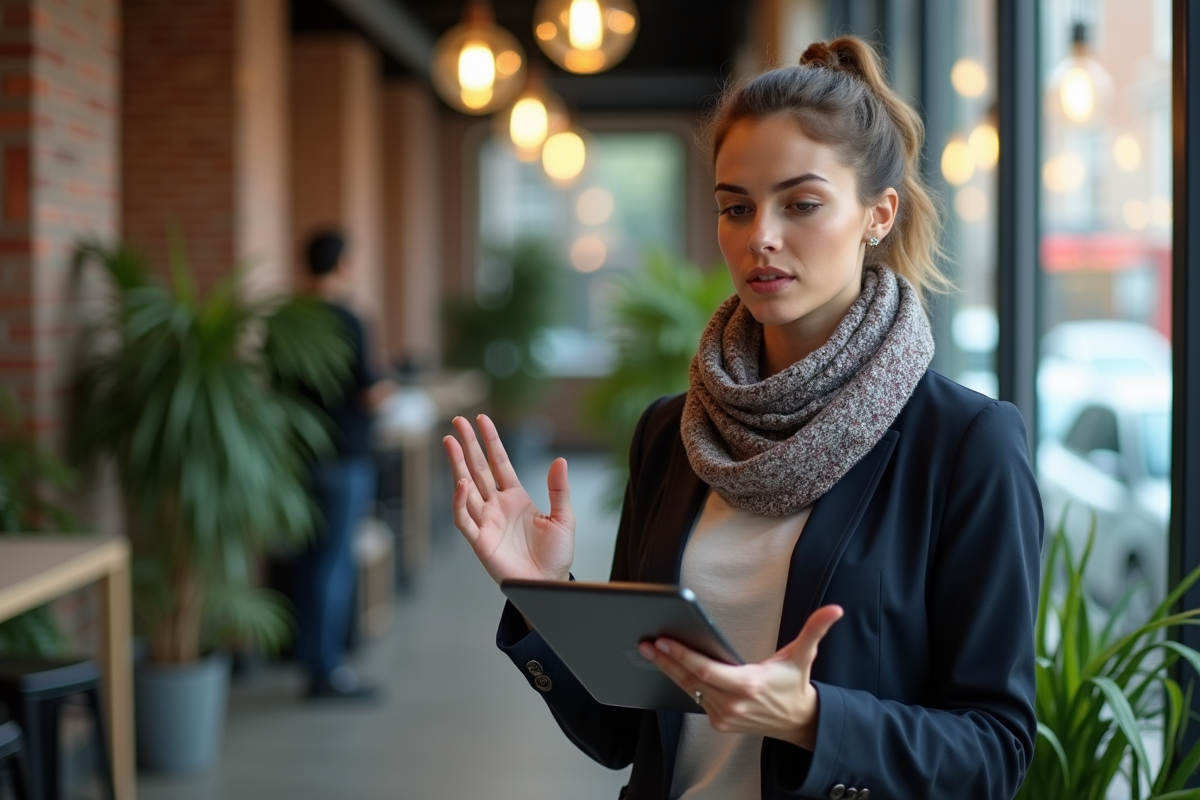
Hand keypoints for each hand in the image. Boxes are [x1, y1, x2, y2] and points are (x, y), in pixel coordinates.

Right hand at [442, 414, 574, 584]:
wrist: (549, 585)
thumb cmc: (555, 556)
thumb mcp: (564, 518)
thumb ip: (559, 490)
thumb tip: (560, 461)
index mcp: (515, 497)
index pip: (499, 462)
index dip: (490, 441)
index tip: (482, 419)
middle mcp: (496, 505)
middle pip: (478, 468)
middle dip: (467, 445)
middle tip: (458, 420)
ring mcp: (485, 521)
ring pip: (465, 487)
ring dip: (457, 465)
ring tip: (449, 441)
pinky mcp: (479, 540)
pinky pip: (463, 518)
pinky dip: (459, 502)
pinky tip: (460, 483)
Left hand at [638, 604, 843, 749]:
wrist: (798, 722)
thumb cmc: (793, 684)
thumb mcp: (803, 655)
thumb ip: (816, 630)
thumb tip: (835, 610)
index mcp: (747, 685)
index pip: (706, 669)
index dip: (682, 655)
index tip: (663, 641)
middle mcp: (732, 703)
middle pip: (690, 679)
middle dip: (665, 660)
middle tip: (645, 642)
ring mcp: (724, 715)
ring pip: (689, 689)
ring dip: (668, 670)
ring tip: (650, 651)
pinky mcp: (719, 722)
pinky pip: (695, 698)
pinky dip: (682, 682)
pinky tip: (667, 666)